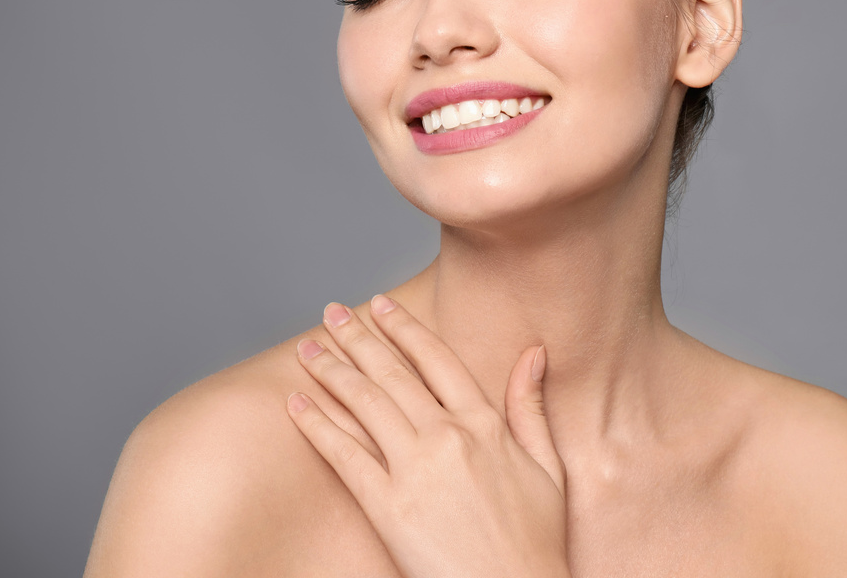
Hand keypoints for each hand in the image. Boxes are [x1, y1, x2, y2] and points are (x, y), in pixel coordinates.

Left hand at [287, 295, 569, 577]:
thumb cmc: (536, 540)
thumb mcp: (548, 466)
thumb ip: (530, 406)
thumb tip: (534, 352)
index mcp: (485, 424)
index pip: (435, 360)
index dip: (404, 329)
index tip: (379, 305)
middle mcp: (447, 437)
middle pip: (391, 374)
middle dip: (356, 338)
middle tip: (329, 312)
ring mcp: (415, 471)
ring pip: (364, 404)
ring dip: (331, 370)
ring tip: (306, 348)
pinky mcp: (388, 508)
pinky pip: (345, 456)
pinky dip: (318, 425)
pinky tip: (297, 404)